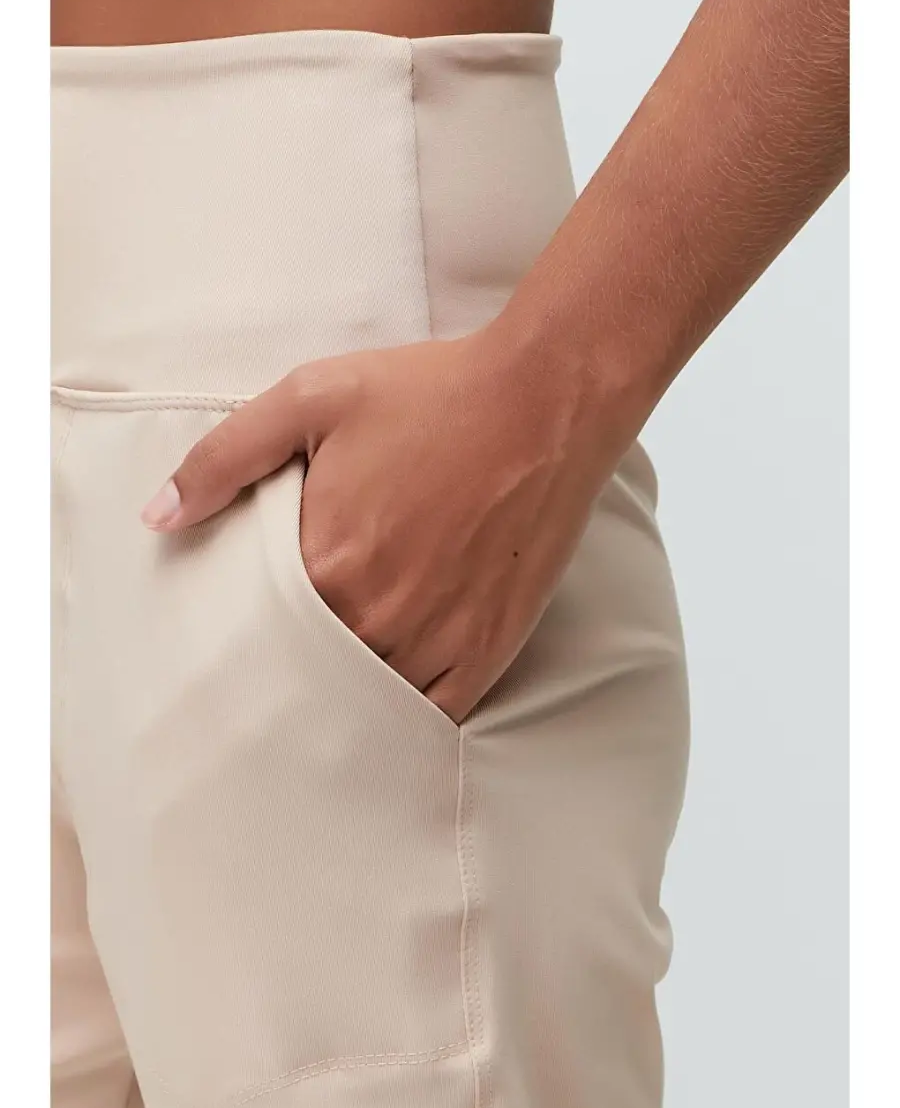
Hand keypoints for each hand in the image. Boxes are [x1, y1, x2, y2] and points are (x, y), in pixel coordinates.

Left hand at [140, 327, 615, 722]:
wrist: (544, 401)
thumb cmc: (431, 394)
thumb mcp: (311, 398)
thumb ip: (225, 458)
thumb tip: (158, 517)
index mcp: (327, 563)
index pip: (259, 631)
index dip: (244, 635)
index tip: (232, 640)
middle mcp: (379, 615)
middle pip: (311, 674)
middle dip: (288, 673)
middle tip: (271, 677)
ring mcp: (439, 637)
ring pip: (370, 699)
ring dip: (344, 700)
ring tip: (323, 700)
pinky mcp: (491, 645)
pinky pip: (437, 710)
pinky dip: (407, 713)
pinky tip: (388, 705)